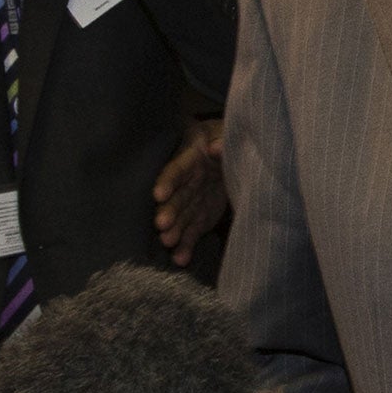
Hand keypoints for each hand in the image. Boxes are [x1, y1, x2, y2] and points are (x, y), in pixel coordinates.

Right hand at [153, 118, 225, 266]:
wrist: (232, 155)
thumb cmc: (227, 139)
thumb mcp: (226, 134)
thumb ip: (223, 141)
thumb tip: (217, 148)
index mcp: (191, 158)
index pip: (176, 170)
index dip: (168, 182)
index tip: (159, 194)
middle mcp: (187, 182)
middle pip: (176, 197)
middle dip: (168, 211)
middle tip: (161, 225)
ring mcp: (193, 201)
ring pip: (181, 217)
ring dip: (174, 230)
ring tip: (168, 242)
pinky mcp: (201, 217)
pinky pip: (192, 232)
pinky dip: (186, 245)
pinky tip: (180, 258)